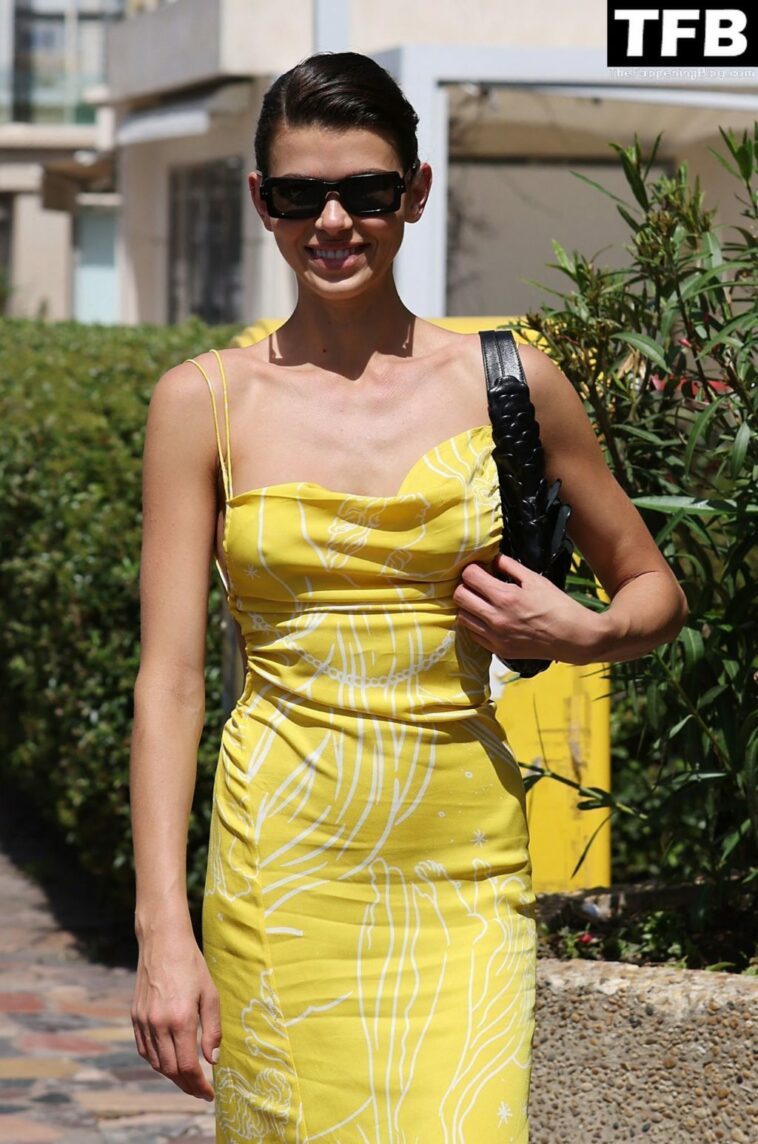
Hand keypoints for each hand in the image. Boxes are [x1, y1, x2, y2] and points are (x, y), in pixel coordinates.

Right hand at [131, 928, 220, 1100]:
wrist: (162, 942)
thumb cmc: (191, 965)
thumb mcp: (210, 994)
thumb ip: (212, 1030)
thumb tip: (213, 1060)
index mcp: (180, 1019)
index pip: (187, 1066)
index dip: (199, 1085)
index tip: (209, 1094)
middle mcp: (158, 1024)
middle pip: (170, 1070)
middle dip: (186, 1085)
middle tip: (201, 1091)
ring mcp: (143, 1021)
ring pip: (156, 1063)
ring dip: (172, 1076)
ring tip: (188, 1079)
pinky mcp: (135, 1016)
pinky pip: (144, 1049)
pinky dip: (156, 1061)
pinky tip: (169, 1061)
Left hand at [453, 553, 602, 665]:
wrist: (574, 638)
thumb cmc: (558, 606)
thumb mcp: (536, 580)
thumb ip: (511, 567)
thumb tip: (493, 559)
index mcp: (505, 597)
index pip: (470, 577)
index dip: (472, 569)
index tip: (479, 568)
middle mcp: (496, 618)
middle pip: (459, 596)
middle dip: (466, 585)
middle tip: (477, 584)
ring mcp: (496, 637)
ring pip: (462, 617)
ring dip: (469, 606)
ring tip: (482, 601)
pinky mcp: (499, 650)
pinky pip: (473, 635)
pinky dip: (476, 624)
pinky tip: (488, 618)